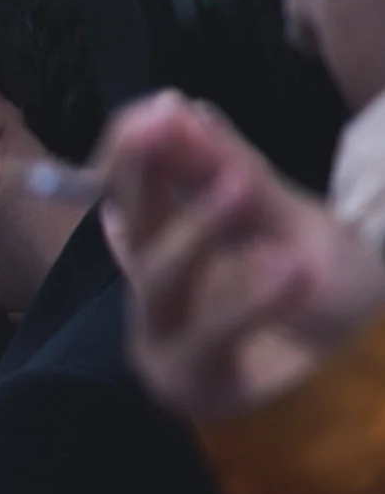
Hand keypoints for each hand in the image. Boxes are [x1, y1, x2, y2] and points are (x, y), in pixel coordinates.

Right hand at [97, 92, 384, 421]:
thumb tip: (178, 109)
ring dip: (199, 230)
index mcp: (175, 241)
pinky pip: (208, 340)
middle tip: (168, 128)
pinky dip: (248, 304)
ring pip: (159, 280)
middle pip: (132, 227)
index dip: (133, 150)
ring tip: (241, 188)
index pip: (132, 187)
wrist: (366, 373)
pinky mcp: (189, 384)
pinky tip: (289, 270)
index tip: (158, 110)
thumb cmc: (325, 298)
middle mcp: (158, 287)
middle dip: (144, 175)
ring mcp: (164, 337)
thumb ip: (235, 174)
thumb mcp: (290, 222)